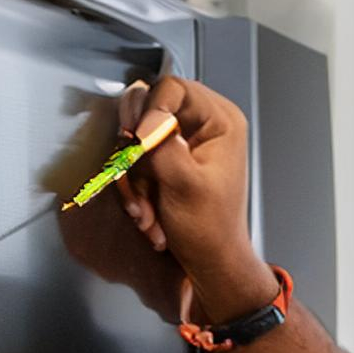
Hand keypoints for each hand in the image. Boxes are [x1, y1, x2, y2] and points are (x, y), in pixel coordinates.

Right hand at [116, 76, 275, 319]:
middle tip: (134, 180)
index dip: (149, 111)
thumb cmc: (209, 229)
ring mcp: (182, 143)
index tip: (137, 141)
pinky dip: (135, 190)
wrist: (211, 263)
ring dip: (133, 181)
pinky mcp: (166, 163)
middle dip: (136, 153)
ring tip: (146, 213)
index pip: (172, 88)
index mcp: (220, 120)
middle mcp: (202, 124)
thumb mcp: (185, 185)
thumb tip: (142, 121)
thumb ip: (163, 145)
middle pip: (147, 112)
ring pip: (135, 142)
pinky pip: (136, 164)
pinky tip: (148, 216)